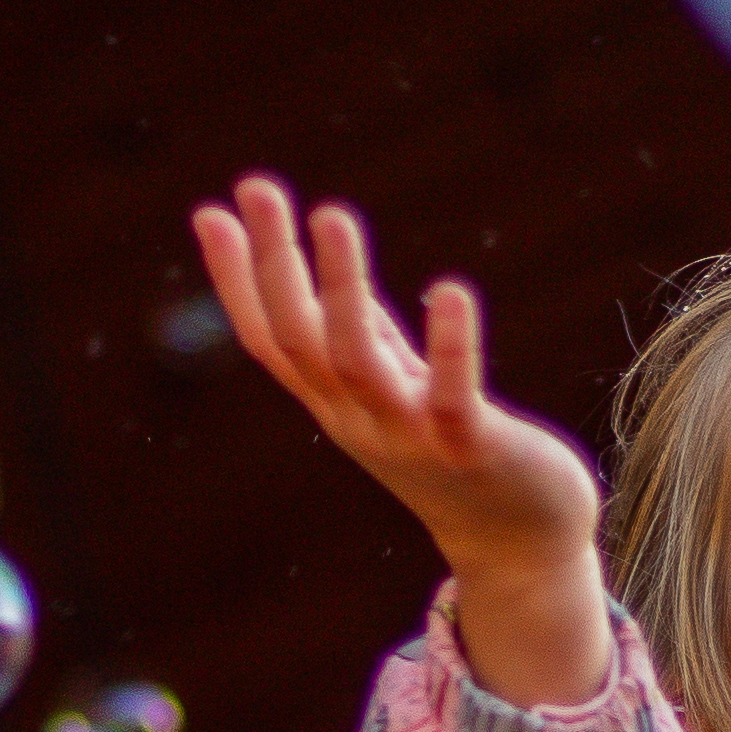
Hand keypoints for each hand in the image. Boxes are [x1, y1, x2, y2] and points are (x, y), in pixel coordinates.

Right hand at [192, 176, 608, 703]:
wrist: (520, 546)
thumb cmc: (460, 454)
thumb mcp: (400, 388)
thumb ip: (367, 335)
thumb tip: (327, 272)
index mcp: (338, 404)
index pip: (271, 341)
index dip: (237, 281)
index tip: (210, 212)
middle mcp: (360, 421)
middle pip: (299, 340)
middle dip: (274, 263)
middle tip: (256, 185)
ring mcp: (411, 438)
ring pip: (356, 362)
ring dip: (341, 287)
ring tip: (331, 214)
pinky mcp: (470, 448)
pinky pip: (449, 397)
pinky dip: (449, 345)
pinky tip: (449, 289)